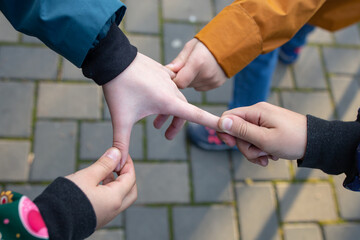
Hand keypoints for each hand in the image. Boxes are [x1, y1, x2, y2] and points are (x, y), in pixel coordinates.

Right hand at [65, 147, 136, 228]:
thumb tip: (116, 153)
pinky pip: (110, 204)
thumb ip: (104, 164)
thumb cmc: (67, 198)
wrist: (50, 222)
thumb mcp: (87, 176)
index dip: (128, 164)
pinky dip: (109, 192)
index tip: (121, 153)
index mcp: (115, 199)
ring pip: (120, 198)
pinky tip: (97, 184)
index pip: (130, 178)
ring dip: (117, 183)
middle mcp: (113, 210)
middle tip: (118, 164)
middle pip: (130, 191)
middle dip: (127, 176)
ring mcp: (105, 216)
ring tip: (104, 171)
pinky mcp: (96, 219)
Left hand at [103, 53, 219, 168]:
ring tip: (154, 123)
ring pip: (176, 98)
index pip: (195, 115)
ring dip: (169, 112)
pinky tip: (152, 99)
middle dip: (176, 124)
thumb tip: (120, 165)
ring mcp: (167, 78)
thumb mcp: (121, 119)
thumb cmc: (118, 89)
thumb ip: (122, 142)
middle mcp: (172, 89)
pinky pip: (170, 84)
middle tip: (165, 135)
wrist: (112, 58)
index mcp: (167, 101)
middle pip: (183, 110)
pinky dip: (165, 96)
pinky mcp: (161, 70)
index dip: (210, 122)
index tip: (223, 125)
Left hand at [166, 38, 226, 90]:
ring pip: (193, 86)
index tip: (173, 73)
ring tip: (197, 67)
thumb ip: (179, 60)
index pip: (180, 82)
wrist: (232, 43)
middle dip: (182, 77)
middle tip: (186, 66)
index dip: (174, 79)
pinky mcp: (216, 84)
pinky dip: (199, 81)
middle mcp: (206, 74)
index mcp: (197, 62)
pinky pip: (201, 87)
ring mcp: (212, 80)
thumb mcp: (191, 46)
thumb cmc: (208, 42)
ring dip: (191, 79)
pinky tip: (204, 70)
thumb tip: (168, 71)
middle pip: (186, 84)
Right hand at [217, 102, 306, 165]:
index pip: (228, 117)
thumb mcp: (264, 139)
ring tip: (269, 157)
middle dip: (245, 147)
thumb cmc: (292, 140)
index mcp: (256, 111)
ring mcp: (264, 120)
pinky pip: (257, 139)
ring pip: (247, 138)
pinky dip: (262, 150)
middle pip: (237, 131)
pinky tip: (272, 155)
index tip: (230, 145)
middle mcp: (258, 113)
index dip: (225, 131)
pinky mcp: (269, 127)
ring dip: (255, 151)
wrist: (317, 143)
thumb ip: (242, 130)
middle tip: (259, 155)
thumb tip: (221, 121)